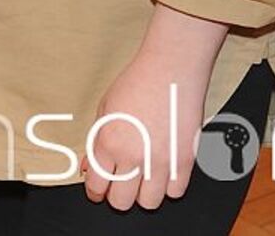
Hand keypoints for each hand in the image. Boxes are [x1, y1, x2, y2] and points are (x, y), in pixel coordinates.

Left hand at [84, 52, 211, 209]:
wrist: (171, 71)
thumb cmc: (137, 84)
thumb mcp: (104, 110)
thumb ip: (96, 143)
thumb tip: (89, 167)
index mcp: (109, 143)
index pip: (97, 186)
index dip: (95, 192)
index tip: (98, 190)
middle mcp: (134, 156)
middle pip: (121, 202)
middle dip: (116, 195)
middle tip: (119, 183)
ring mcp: (161, 161)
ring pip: (148, 203)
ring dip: (143, 194)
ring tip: (142, 178)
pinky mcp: (185, 161)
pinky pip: (175, 192)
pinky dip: (168, 187)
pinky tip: (162, 172)